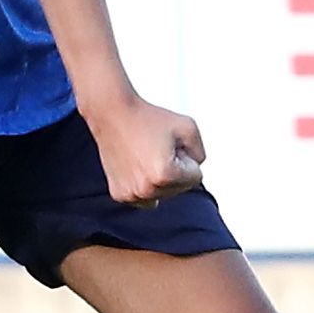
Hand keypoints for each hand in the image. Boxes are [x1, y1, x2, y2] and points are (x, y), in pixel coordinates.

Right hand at [87, 93, 205, 205]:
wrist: (113, 113)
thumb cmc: (146, 118)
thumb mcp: (188, 126)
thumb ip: (201, 153)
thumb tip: (194, 169)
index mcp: (165, 175)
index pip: (196, 177)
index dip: (186, 157)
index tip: (169, 144)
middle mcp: (146, 189)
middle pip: (179, 189)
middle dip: (174, 169)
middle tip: (156, 149)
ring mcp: (131, 194)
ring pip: (162, 195)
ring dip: (160, 180)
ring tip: (146, 157)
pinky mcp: (119, 194)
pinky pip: (144, 199)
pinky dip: (144, 186)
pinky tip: (137, 167)